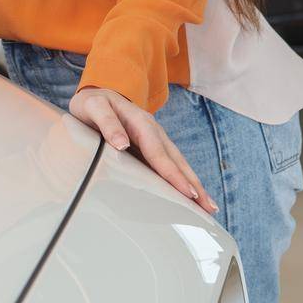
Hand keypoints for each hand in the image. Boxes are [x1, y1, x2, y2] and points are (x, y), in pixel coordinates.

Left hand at [68, 85, 219, 213]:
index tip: (188, 193)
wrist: (95, 94)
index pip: (159, 153)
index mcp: (140, 123)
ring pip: (177, 163)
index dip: (173, 174)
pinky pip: (169, 164)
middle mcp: (153, 131)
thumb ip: (107, 123)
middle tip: (209, 208)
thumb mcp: (94, 107)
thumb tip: (122, 143)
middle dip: (193, 184)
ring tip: (208, 207)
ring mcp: (155, 139)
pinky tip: (190, 195)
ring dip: (193, 184)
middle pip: (176, 160)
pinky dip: (183, 179)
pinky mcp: (151, 147)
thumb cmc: (94, 103)